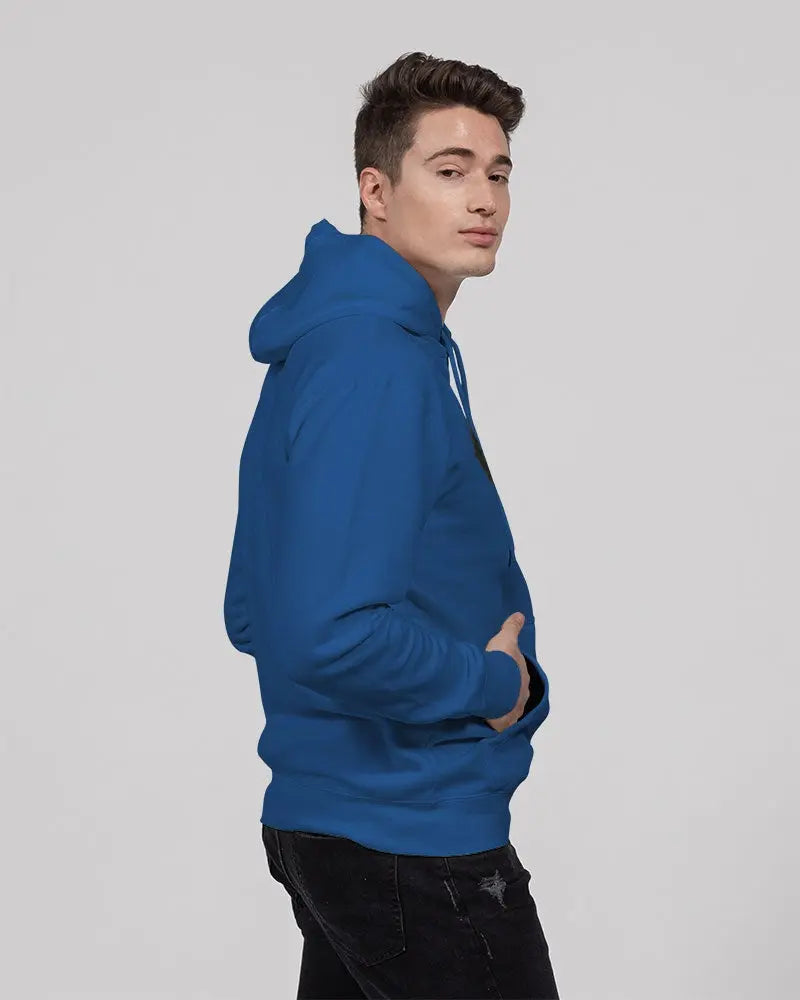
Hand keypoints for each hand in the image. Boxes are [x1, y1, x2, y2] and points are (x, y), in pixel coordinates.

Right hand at [484, 612, 529, 732]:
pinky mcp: (503, 723)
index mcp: (524, 677)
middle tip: (496, 688)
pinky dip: (495, 721)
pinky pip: (499, 723)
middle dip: (508, 691)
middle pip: (516, 693)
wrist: (493, 686)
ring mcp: (514, 710)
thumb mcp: (506, 639)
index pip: (520, 675)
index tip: (505, 672)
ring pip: (509, 709)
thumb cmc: (501, 662)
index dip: (512, 673)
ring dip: (502, 706)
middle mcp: (522, 695)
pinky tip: (487, 719)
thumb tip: (520, 616)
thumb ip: (512, 628)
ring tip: (490, 703)